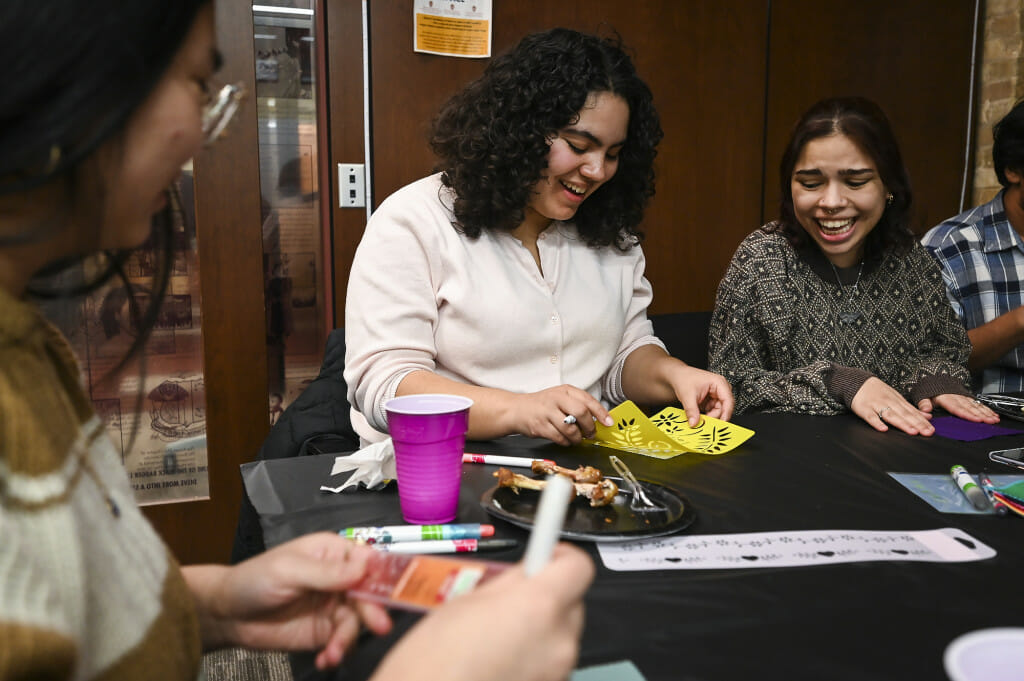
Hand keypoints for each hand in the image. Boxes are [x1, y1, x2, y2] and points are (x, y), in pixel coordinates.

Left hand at [186, 533, 391, 668]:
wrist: (228, 616)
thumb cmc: (255, 580)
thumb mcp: (289, 571)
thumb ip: (327, 572)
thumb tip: (364, 565)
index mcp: (335, 553)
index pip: (368, 561)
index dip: (386, 575)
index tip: (398, 591)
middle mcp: (340, 578)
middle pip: (369, 594)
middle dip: (373, 611)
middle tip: (379, 627)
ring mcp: (334, 606)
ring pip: (358, 622)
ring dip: (348, 638)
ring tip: (332, 652)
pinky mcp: (325, 632)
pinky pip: (343, 642)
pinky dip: (338, 652)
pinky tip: (326, 659)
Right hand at [369, 543, 593, 680]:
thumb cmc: (431, 664)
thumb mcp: (465, 603)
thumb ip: (509, 584)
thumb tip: (530, 570)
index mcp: (539, 606)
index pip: (579, 566)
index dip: (559, 556)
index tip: (544, 555)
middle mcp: (558, 641)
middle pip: (571, 603)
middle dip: (545, 596)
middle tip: (508, 601)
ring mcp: (557, 673)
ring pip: (560, 635)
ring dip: (538, 629)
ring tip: (495, 638)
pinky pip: (549, 663)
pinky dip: (531, 658)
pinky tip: (499, 662)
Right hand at [508, 384, 613, 444]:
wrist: (517, 409)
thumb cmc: (542, 405)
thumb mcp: (560, 397)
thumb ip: (578, 405)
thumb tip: (599, 419)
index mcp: (565, 390)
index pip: (588, 400)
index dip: (601, 413)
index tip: (608, 422)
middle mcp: (556, 399)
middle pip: (581, 413)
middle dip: (589, 427)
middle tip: (591, 433)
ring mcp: (547, 412)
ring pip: (570, 429)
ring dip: (577, 438)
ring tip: (577, 438)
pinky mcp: (541, 426)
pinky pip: (560, 438)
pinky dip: (566, 442)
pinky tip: (565, 439)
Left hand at [665, 365, 734, 424]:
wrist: (678, 376)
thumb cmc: (684, 379)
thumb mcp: (687, 396)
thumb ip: (691, 411)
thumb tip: (694, 423)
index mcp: (719, 383)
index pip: (728, 400)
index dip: (726, 413)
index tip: (721, 424)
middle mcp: (721, 389)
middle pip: (724, 407)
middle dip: (715, 416)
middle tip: (706, 424)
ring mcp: (717, 395)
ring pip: (719, 411)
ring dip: (710, 417)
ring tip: (700, 419)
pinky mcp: (712, 401)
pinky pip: (713, 412)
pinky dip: (707, 416)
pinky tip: (700, 417)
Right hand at [850, 377, 932, 434]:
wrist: (856, 381)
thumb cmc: (877, 392)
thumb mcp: (896, 397)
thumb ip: (911, 408)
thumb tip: (928, 417)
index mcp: (897, 400)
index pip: (912, 412)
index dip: (922, 421)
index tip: (931, 430)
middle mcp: (888, 402)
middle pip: (904, 414)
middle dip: (917, 424)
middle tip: (927, 432)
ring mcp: (876, 405)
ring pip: (890, 415)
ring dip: (902, 423)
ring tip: (912, 432)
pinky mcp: (863, 409)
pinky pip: (870, 417)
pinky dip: (877, 422)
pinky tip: (884, 429)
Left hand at [918, 394, 999, 423]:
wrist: (935, 374)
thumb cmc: (930, 387)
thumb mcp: (923, 394)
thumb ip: (924, 403)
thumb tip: (925, 409)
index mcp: (946, 398)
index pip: (958, 408)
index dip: (967, 414)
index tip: (976, 419)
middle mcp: (957, 397)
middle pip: (970, 407)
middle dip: (981, 415)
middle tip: (990, 421)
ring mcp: (964, 397)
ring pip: (976, 405)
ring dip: (986, 413)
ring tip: (994, 420)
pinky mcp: (968, 397)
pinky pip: (979, 404)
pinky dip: (987, 409)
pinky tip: (994, 415)